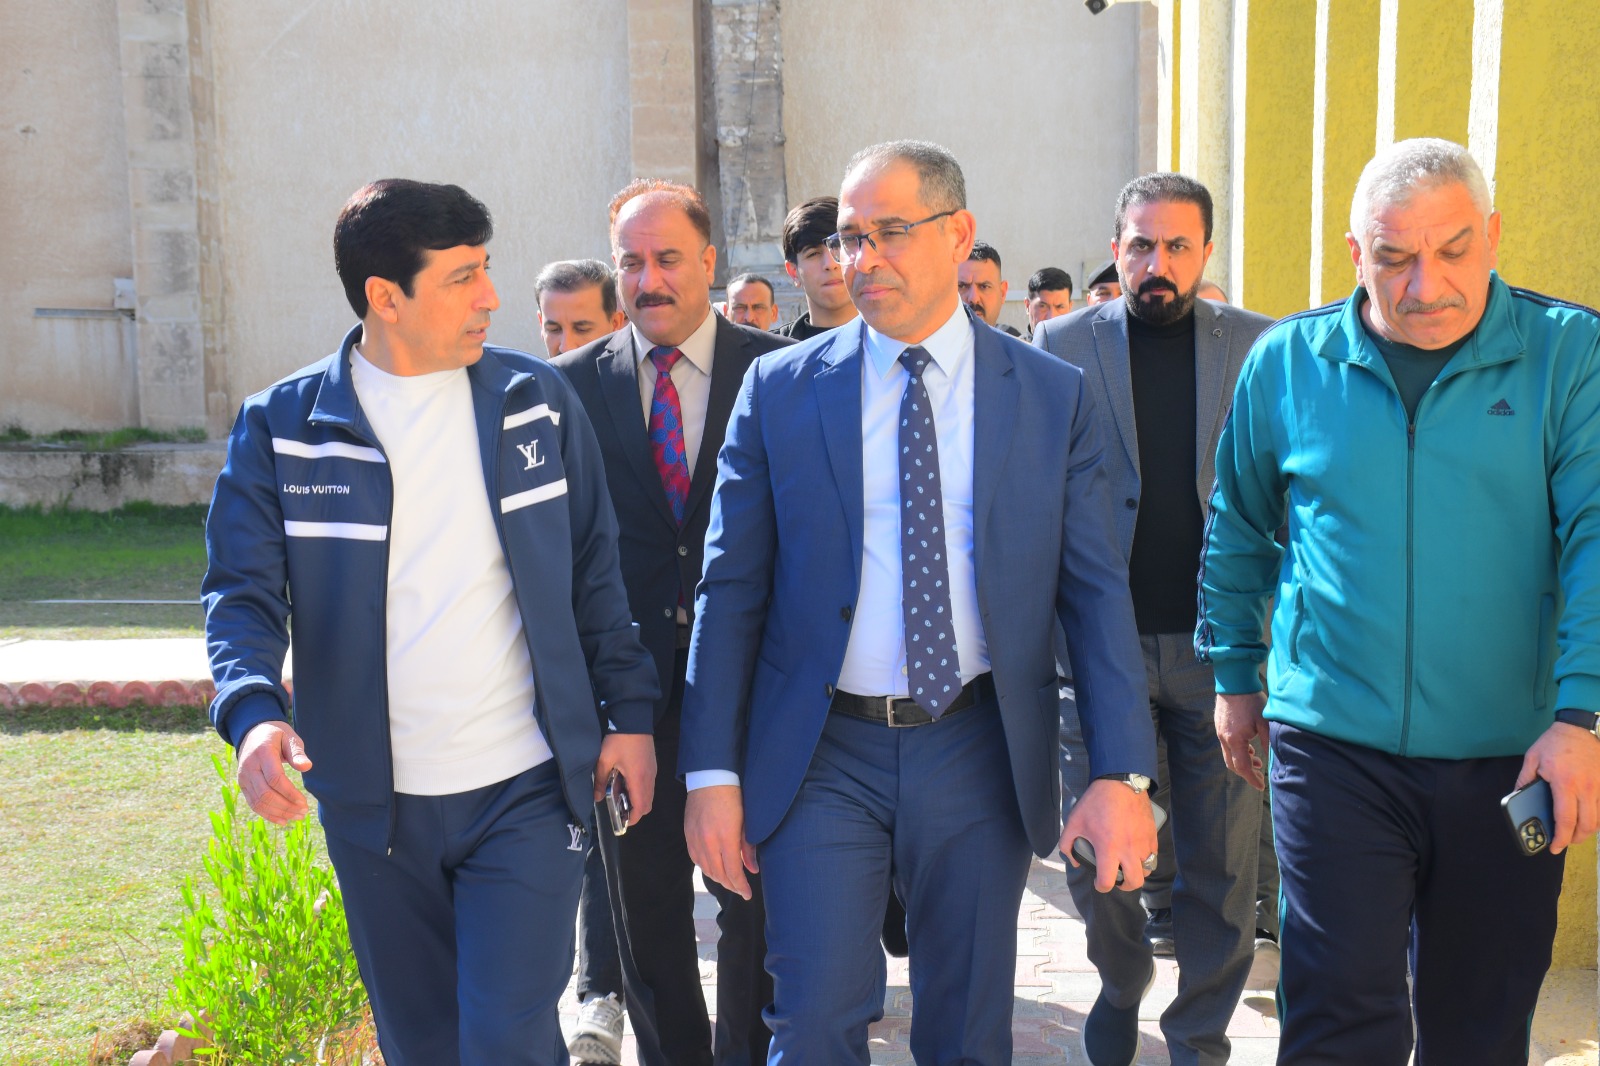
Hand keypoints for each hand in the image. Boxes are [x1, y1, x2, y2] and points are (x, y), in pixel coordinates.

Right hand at [237, 720, 312, 823]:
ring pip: (259, 802)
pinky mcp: (243, 785)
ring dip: (278, 813)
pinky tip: (282, 820)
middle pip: (266, 794)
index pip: (275, 779)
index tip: (304, 802)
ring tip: (296, 817)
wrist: (253, 733)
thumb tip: (307, 767)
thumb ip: (297, 752)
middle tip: (303, 813)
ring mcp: (243, 777)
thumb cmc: (276, 735)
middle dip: (286, 806)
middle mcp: (249, 767)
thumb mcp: (289, 737)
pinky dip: (267, 814)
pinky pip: (253, 803)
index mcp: (262, 753)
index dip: (290, 793)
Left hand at [594, 733, 656, 824]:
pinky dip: (641, 791)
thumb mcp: (604, 760)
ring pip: (649, 795)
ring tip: (621, 797)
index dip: (633, 818)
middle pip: (647, 804)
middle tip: (620, 811)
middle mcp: (649, 778)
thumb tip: (597, 798)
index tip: (623, 822)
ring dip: (638, 801)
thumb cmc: (619, 739)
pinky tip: (627, 783)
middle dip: (636, 812)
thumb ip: (600, 781)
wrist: (634, 718)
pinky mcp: (652, 765)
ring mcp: (653, 771)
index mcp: (638, 779)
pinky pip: (649, 785)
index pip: (640, 807)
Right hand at [685, 784, 757, 899]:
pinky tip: (714, 869)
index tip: (748, 894)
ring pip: (706, 869)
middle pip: (719, 874)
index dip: (741, 886)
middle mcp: (708, 842)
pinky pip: (696, 859)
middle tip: (741, 890)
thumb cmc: (734, 797)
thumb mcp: (746, 822)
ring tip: (730, 881)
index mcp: (725, 838)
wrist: (710, 778)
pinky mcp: (688, 835)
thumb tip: (752, 869)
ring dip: (719, 878)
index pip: (733, 871)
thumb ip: (748, 847)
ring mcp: (695, 839)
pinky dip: (706, 868)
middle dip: (731, 885)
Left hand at [1060, 778, 1158, 892]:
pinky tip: (1135, 852)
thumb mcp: (1074, 821)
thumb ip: (1067, 843)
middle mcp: (1129, 850)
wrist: (1120, 782)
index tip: (1098, 882)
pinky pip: (1153, 856)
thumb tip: (1073, 860)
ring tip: (1127, 866)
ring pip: (1146, 870)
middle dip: (1124, 886)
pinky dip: (1145, 859)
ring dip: (1136, 873)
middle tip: (1116, 880)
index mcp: (1108, 848)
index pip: (1107, 881)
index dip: (1101, 887)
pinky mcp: (1152, 836)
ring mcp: (1143, 843)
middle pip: (1134, 882)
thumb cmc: (1096, 802)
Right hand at [1215, 691, 1269, 788]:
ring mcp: (1220, 731)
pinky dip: (1238, 750)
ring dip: (1242, 760)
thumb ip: (1268, 742)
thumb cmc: (1251, 700)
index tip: (1261, 786)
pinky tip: (1249, 745)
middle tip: (1259, 775)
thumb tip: (1272, 758)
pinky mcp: (1220, 725)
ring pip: (1229, 754)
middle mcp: (1224, 738)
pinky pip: (1227, 744)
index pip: (1242, 767)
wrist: (1234, 681)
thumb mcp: (1265, 722)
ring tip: (1257, 760)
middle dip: (1246, 772)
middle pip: (1232, 764)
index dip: (1252, 779)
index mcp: (1235, 739)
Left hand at [1516, 721, 1599, 853]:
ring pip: (1599, 819)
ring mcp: (1599, 786)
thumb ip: (1524, 779)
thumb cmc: (1554, 742)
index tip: (1554, 847)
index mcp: (1564, 783)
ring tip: (1574, 832)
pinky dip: (1597, 818)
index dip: (1561, 838)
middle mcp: (1586, 788)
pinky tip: (1587, 819)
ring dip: (1588, 831)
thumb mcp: (1532, 758)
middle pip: (1587, 824)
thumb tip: (1518, 797)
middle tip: (1565, 842)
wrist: (1578, 727)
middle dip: (1575, 839)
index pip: (1565, 819)